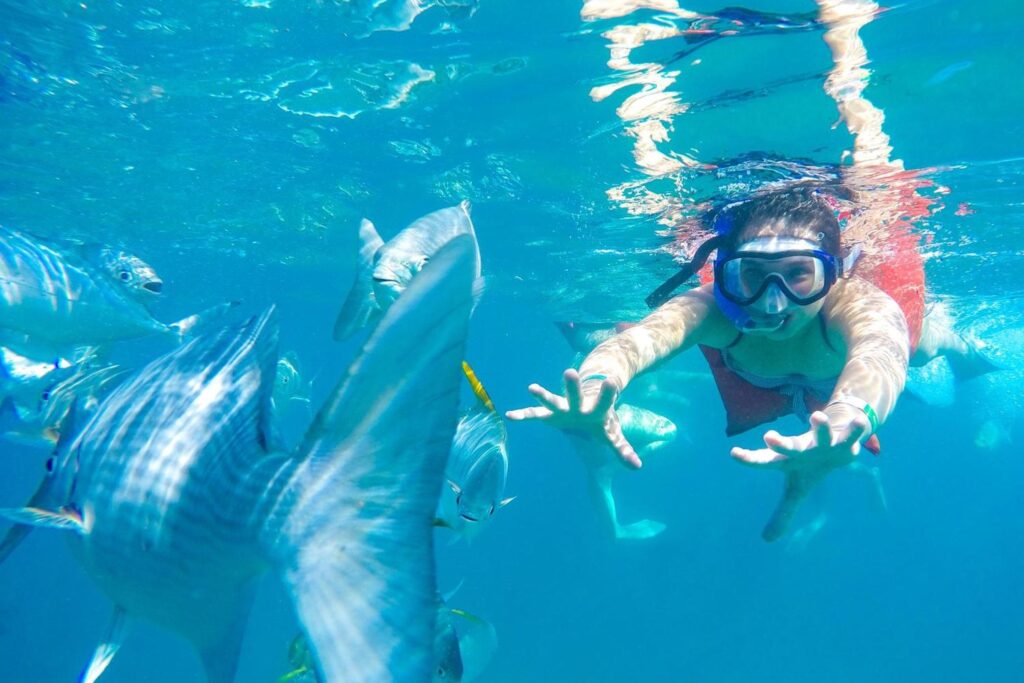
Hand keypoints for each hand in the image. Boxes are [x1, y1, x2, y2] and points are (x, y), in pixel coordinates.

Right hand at [505, 368, 641, 468]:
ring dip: (543, 395)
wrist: (589, 402)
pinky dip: (523, 415)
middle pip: (576, 395)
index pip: (605, 400)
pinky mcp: (550, 414)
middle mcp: (579, 405)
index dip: (608, 393)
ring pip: (553, 401)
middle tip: (569, 372)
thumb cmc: (601, 420)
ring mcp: (563, 408)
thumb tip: (637, 467)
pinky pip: (535, 415)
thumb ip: (623, 449)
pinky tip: (510, 415)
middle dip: (572, 386)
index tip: (612, 381)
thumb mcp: (613, 434)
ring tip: (531, 387)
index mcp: (597, 409)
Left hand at [730, 409, 870, 541]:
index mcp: (787, 461)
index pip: (764, 461)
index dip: (750, 459)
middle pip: (790, 447)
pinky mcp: (844, 442)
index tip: (734, 453)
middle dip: (781, 443)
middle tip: (769, 437)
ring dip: (820, 426)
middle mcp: (802, 450)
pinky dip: (854, 430)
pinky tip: (860, 423)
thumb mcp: (796, 491)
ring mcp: (823, 443)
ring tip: (817, 415)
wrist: (833, 441)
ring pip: (820, 433)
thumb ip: (783, 513)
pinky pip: (851, 435)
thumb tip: (766, 540)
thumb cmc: (809, 467)